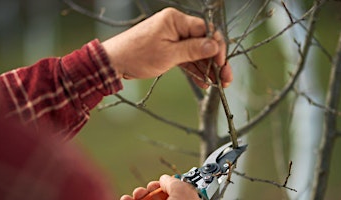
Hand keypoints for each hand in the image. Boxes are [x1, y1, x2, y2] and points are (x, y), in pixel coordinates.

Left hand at [102, 7, 231, 87]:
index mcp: (176, 20)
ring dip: (206, 68)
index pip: (205, 30)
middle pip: (203, 42)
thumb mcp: (169, 55)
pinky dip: (193, 69)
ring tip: (217, 84)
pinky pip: (186, 58)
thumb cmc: (137, 55)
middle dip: (215, 61)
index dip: (217, 47)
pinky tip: (203, 82)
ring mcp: (172, 38)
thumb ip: (193, 50)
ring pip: (196, 52)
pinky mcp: (168, 49)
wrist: (114, 62)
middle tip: (225, 78)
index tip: (222, 64)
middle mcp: (176, 26)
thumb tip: (215, 46)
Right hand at [120, 175, 198, 199]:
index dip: (166, 186)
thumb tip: (165, 178)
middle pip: (157, 199)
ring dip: (136, 196)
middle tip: (142, 190)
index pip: (176, 194)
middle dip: (147, 191)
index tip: (159, 182)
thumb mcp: (182, 192)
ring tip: (132, 196)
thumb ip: (174, 182)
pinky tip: (125, 199)